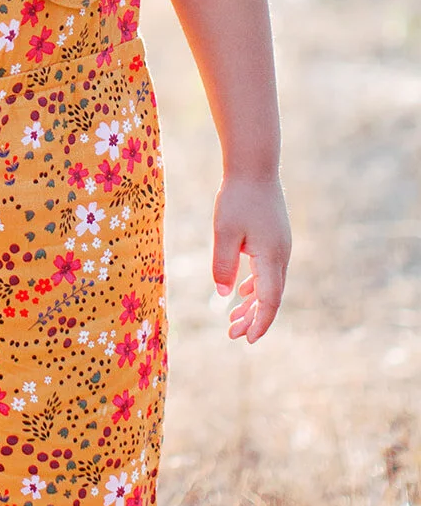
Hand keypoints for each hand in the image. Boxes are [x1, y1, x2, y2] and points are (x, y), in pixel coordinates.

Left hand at [212, 174, 290, 343]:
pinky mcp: (275, 239)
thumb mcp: (224, 231)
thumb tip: (224, 295)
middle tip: (232, 334)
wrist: (254, 166)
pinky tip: (242, 293)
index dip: (260, 322)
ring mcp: (280, 247)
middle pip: (271, 297)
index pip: (270, 301)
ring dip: (253, 304)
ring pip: (270, 285)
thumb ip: (224, 264)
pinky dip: (256, 286)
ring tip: (233, 320)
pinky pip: (268, 271)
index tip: (247, 339)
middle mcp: (281, 255)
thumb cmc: (237, 197)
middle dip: (253, 318)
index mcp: (271, 257)